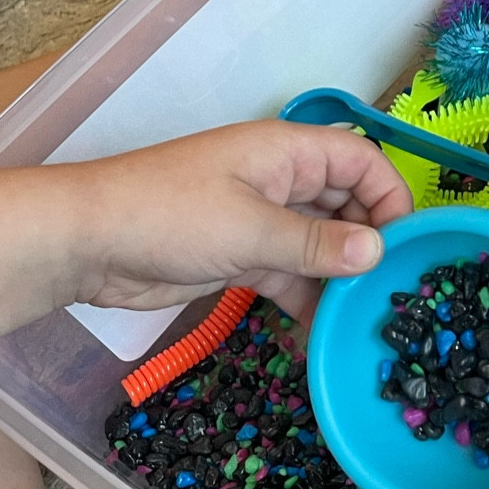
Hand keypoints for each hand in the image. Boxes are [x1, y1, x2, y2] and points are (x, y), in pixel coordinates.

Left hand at [0, 121, 411, 349]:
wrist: (84, 244)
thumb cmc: (166, 216)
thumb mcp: (251, 231)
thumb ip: (318, 245)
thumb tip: (378, 253)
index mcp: (287, 153)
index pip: (363, 161)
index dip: (391, 198)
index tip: (404, 247)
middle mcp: (281, 180)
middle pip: (349, 205)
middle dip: (371, 244)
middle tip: (392, 291)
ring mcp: (262, 219)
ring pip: (323, 245)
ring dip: (341, 279)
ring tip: (364, 318)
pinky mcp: (243, 256)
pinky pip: (293, 275)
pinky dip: (309, 300)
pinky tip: (322, 335)